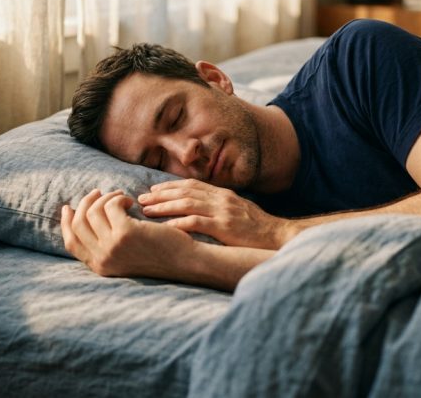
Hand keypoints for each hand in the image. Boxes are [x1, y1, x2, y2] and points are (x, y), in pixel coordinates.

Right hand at [61, 189, 196, 277]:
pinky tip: (132, 200)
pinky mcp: (125, 233)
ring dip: (106, 198)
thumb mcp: (125, 255)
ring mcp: (112, 247)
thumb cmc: (159, 255)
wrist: (183, 261)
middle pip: (78, 224)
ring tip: (121, 196)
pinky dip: (119, 198)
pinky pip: (110, 206)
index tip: (69, 207)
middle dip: (85, 203)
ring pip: (93, 211)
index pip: (70, 243)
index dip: (66, 223)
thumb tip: (89, 217)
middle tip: (99, 192)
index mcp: (99, 266)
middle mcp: (102, 258)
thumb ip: (106, 244)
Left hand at [138, 179, 297, 249]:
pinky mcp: (225, 226)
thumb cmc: (258, 227)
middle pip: (185, 191)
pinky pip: (198, 222)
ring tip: (147, 211)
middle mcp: (221, 198)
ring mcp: (223, 211)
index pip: (191, 184)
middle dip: (161, 195)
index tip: (154, 190)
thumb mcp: (238, 209)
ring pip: (187, 204)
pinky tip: (166, 225)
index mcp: (223, 193)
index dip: (170, 186)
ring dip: (164, 206)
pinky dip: (180, 222)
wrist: (278, 235)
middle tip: (142, 199)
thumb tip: (200, 208)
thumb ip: (220, 206)